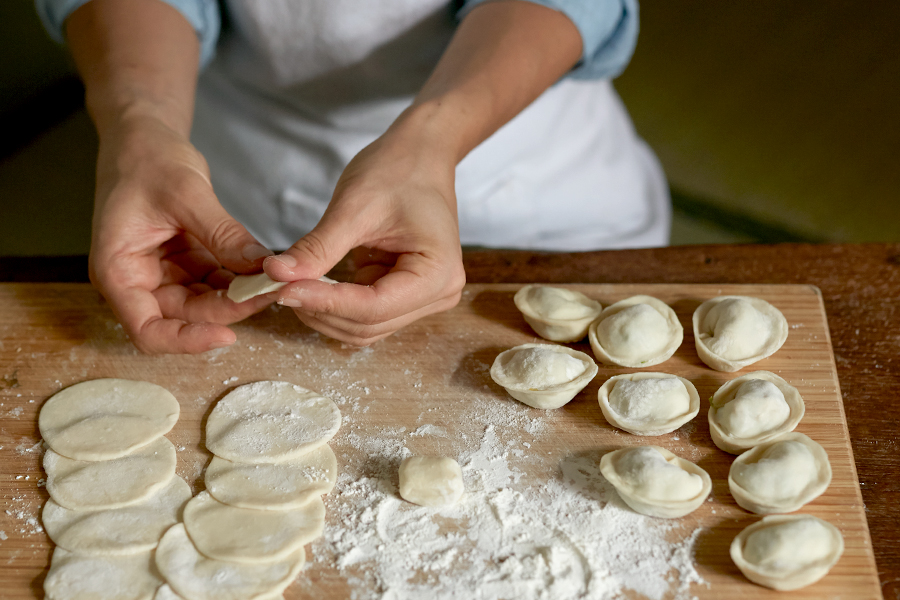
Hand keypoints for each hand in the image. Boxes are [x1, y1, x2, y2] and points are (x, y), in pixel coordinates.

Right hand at [89, 115, 275, 352]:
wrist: (144, 137)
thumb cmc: (148, 160)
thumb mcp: (187, 193)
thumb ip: (223, 234)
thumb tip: (261, 267)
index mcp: (118, 270)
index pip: (148, 330)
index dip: (187, 341)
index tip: (227, 335)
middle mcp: (137, 280)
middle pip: (183, 319)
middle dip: (226, 311)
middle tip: (268, 293)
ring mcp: (162, 274)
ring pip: (203, 305)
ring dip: (237, 297)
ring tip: (271, 280)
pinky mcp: (183, 264)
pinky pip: (214, 284)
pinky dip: (237, 280)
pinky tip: (261, 270)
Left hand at [264, 111, 465, 345]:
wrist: (419, 158)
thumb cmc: (398, 172)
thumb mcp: (354, 207)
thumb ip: (318, 248)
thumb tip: (276, 274)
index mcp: (438, 274)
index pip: (374, 307)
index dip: (325, 303)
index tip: (283, 289)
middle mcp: (439, 294)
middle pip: (368, 325)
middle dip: (321, 310)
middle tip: (279, 285)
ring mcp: (425, 299)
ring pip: (364, 328)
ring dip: (324, 312)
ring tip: (293, 282)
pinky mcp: (406, 296)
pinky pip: (364, 315)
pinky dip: (333, 304)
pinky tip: (313, 282)